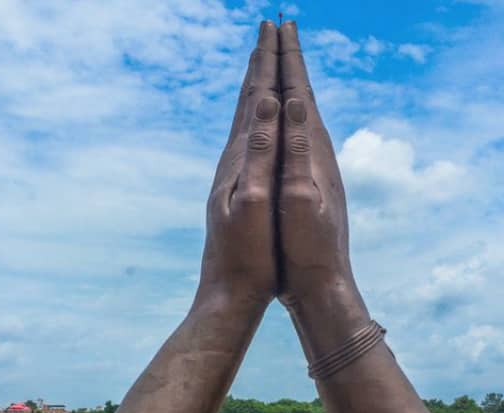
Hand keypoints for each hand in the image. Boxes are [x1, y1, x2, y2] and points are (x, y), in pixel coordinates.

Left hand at [197, 21, 280, 310]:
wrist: (229, 294)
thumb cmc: (248, 254)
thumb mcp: (254, 200)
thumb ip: (259, 151)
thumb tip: (264, 103)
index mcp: (240, 158)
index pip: (255, 97)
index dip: (266, 61)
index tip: (275, 26)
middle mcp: (233, 161)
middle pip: (248, 100)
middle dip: (260, 63)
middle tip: (269, 27)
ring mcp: (233, 176)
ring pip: (247, 119)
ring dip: (256, 87)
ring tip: (263, 64)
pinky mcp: (238, 192)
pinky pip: (250, 141)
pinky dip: (257, 119)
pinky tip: (257, 125)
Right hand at [274, 22, 369, 355]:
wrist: (323, 284)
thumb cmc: (306, 246)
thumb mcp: (297, 197)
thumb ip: (295, 150)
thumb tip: (292, 104)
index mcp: (310, 151)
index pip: (295, 92)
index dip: (285, 59)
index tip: (277, 26)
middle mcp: (318, 154)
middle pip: (300, 94)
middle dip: (289, 60)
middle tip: (280, 25)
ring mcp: (317, 168)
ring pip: (301, 114)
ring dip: (291, 83)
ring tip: (284, 62)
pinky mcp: (312, 183)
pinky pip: (299, 135)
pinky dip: (291, 115)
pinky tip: (289, 120)